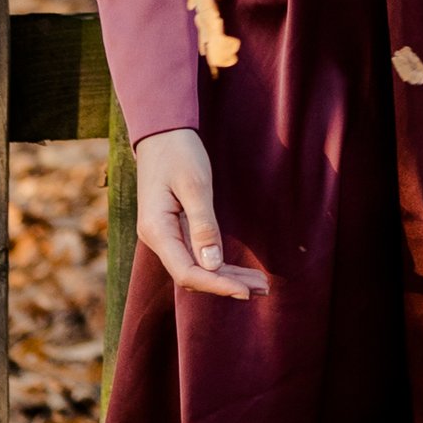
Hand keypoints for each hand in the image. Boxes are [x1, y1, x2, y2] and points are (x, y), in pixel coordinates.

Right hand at [131, 129, 267, 299]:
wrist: (162, 132)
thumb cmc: (178, 153)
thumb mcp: (195, 185)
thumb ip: (203, 224)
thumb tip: (213, 264)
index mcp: (157, 230)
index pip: (186, 272)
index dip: (216, 285)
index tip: (245, 290)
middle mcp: (158, 238)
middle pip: (193, 275)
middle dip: (228, 285)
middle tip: (265, 289)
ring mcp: (166, 235)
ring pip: (197, 267)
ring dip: (227, 277)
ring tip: (261, 284)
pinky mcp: (175, 229)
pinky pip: (197, 254)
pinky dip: (219, 264)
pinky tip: (240, 271)